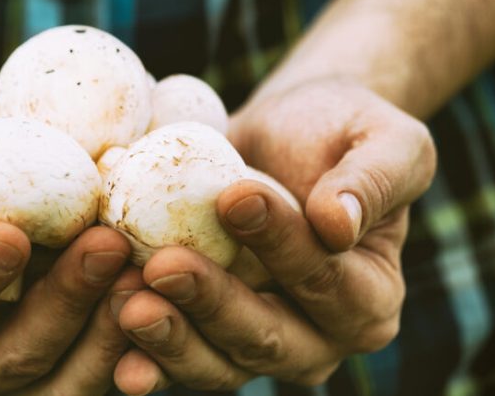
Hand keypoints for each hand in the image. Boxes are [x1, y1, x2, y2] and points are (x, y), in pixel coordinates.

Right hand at [0, 122, 138, 394]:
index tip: (10, 233)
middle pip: (10, 360)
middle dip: (62, 304)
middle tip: (107, 243)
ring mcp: (9, 369)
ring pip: (64, 378)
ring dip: (109, 327)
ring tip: (146, 266)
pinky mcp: (58, 353)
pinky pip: (99, 362)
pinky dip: (133, 334)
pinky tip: (163, 289)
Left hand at [111, 80, 436, 392]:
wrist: (281, 136)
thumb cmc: (337, 132)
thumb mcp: (385, 139)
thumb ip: (376, 179)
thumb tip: (338, 224)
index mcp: (369, 297)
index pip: (327, 280)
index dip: (282, 245)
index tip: (234, 197)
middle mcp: (316, 337)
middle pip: (266, 337)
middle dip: (212, 304)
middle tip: (163, 267)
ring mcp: (254, 344)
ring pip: (216, 361)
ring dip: (169, 338)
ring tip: (127, 302)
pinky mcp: (205, 336)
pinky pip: (176, 357)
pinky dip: (143, 353)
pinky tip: (110, 333)